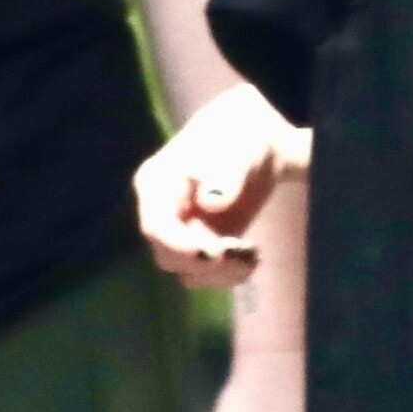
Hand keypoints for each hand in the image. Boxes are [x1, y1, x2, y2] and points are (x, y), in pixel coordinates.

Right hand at [136, 88, 310, 284]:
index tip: (214, 253)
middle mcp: (161, 213)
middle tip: (245, 251)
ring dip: (220, 273)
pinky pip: (207, 274)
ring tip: (253, 254)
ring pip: (187, 273)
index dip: (179, 246)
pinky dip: (230, 274)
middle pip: (168, 257)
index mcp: (156, 184)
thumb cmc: (240, 137)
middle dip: (206, 262)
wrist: (257, 142)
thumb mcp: (238, 149)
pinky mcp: (201, 246)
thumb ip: (226, 174)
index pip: (155, 226)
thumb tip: (212, 202)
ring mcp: (180, 232)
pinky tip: (252, 257)